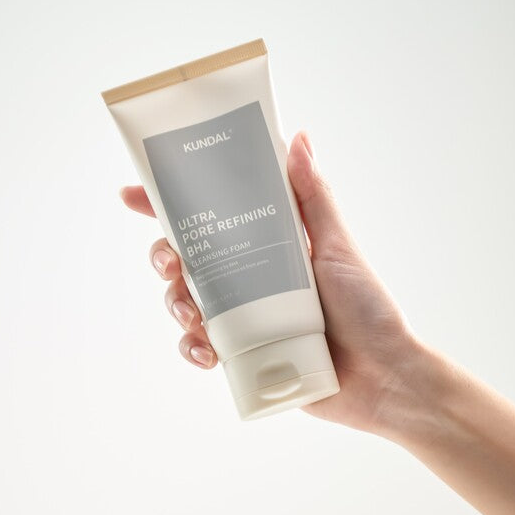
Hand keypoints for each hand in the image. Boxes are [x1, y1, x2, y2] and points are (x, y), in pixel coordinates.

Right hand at [121, 131, 427, 434]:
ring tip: (191, 317)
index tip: (131, 194)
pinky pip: (201, 346)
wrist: (384, 378)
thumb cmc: (368, 308)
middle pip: (187, 256)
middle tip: (170, 263)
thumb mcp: (338, 246)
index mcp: (268, 242)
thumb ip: (314, 196)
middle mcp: (250, 275)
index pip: (213, 213)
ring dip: (175, 304)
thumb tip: (298, 137)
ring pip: (186, 301)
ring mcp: (244, 315)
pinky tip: (205, 354)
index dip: (169, 202)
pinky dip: (192, 348)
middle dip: (164, 256)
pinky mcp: (243, 353)